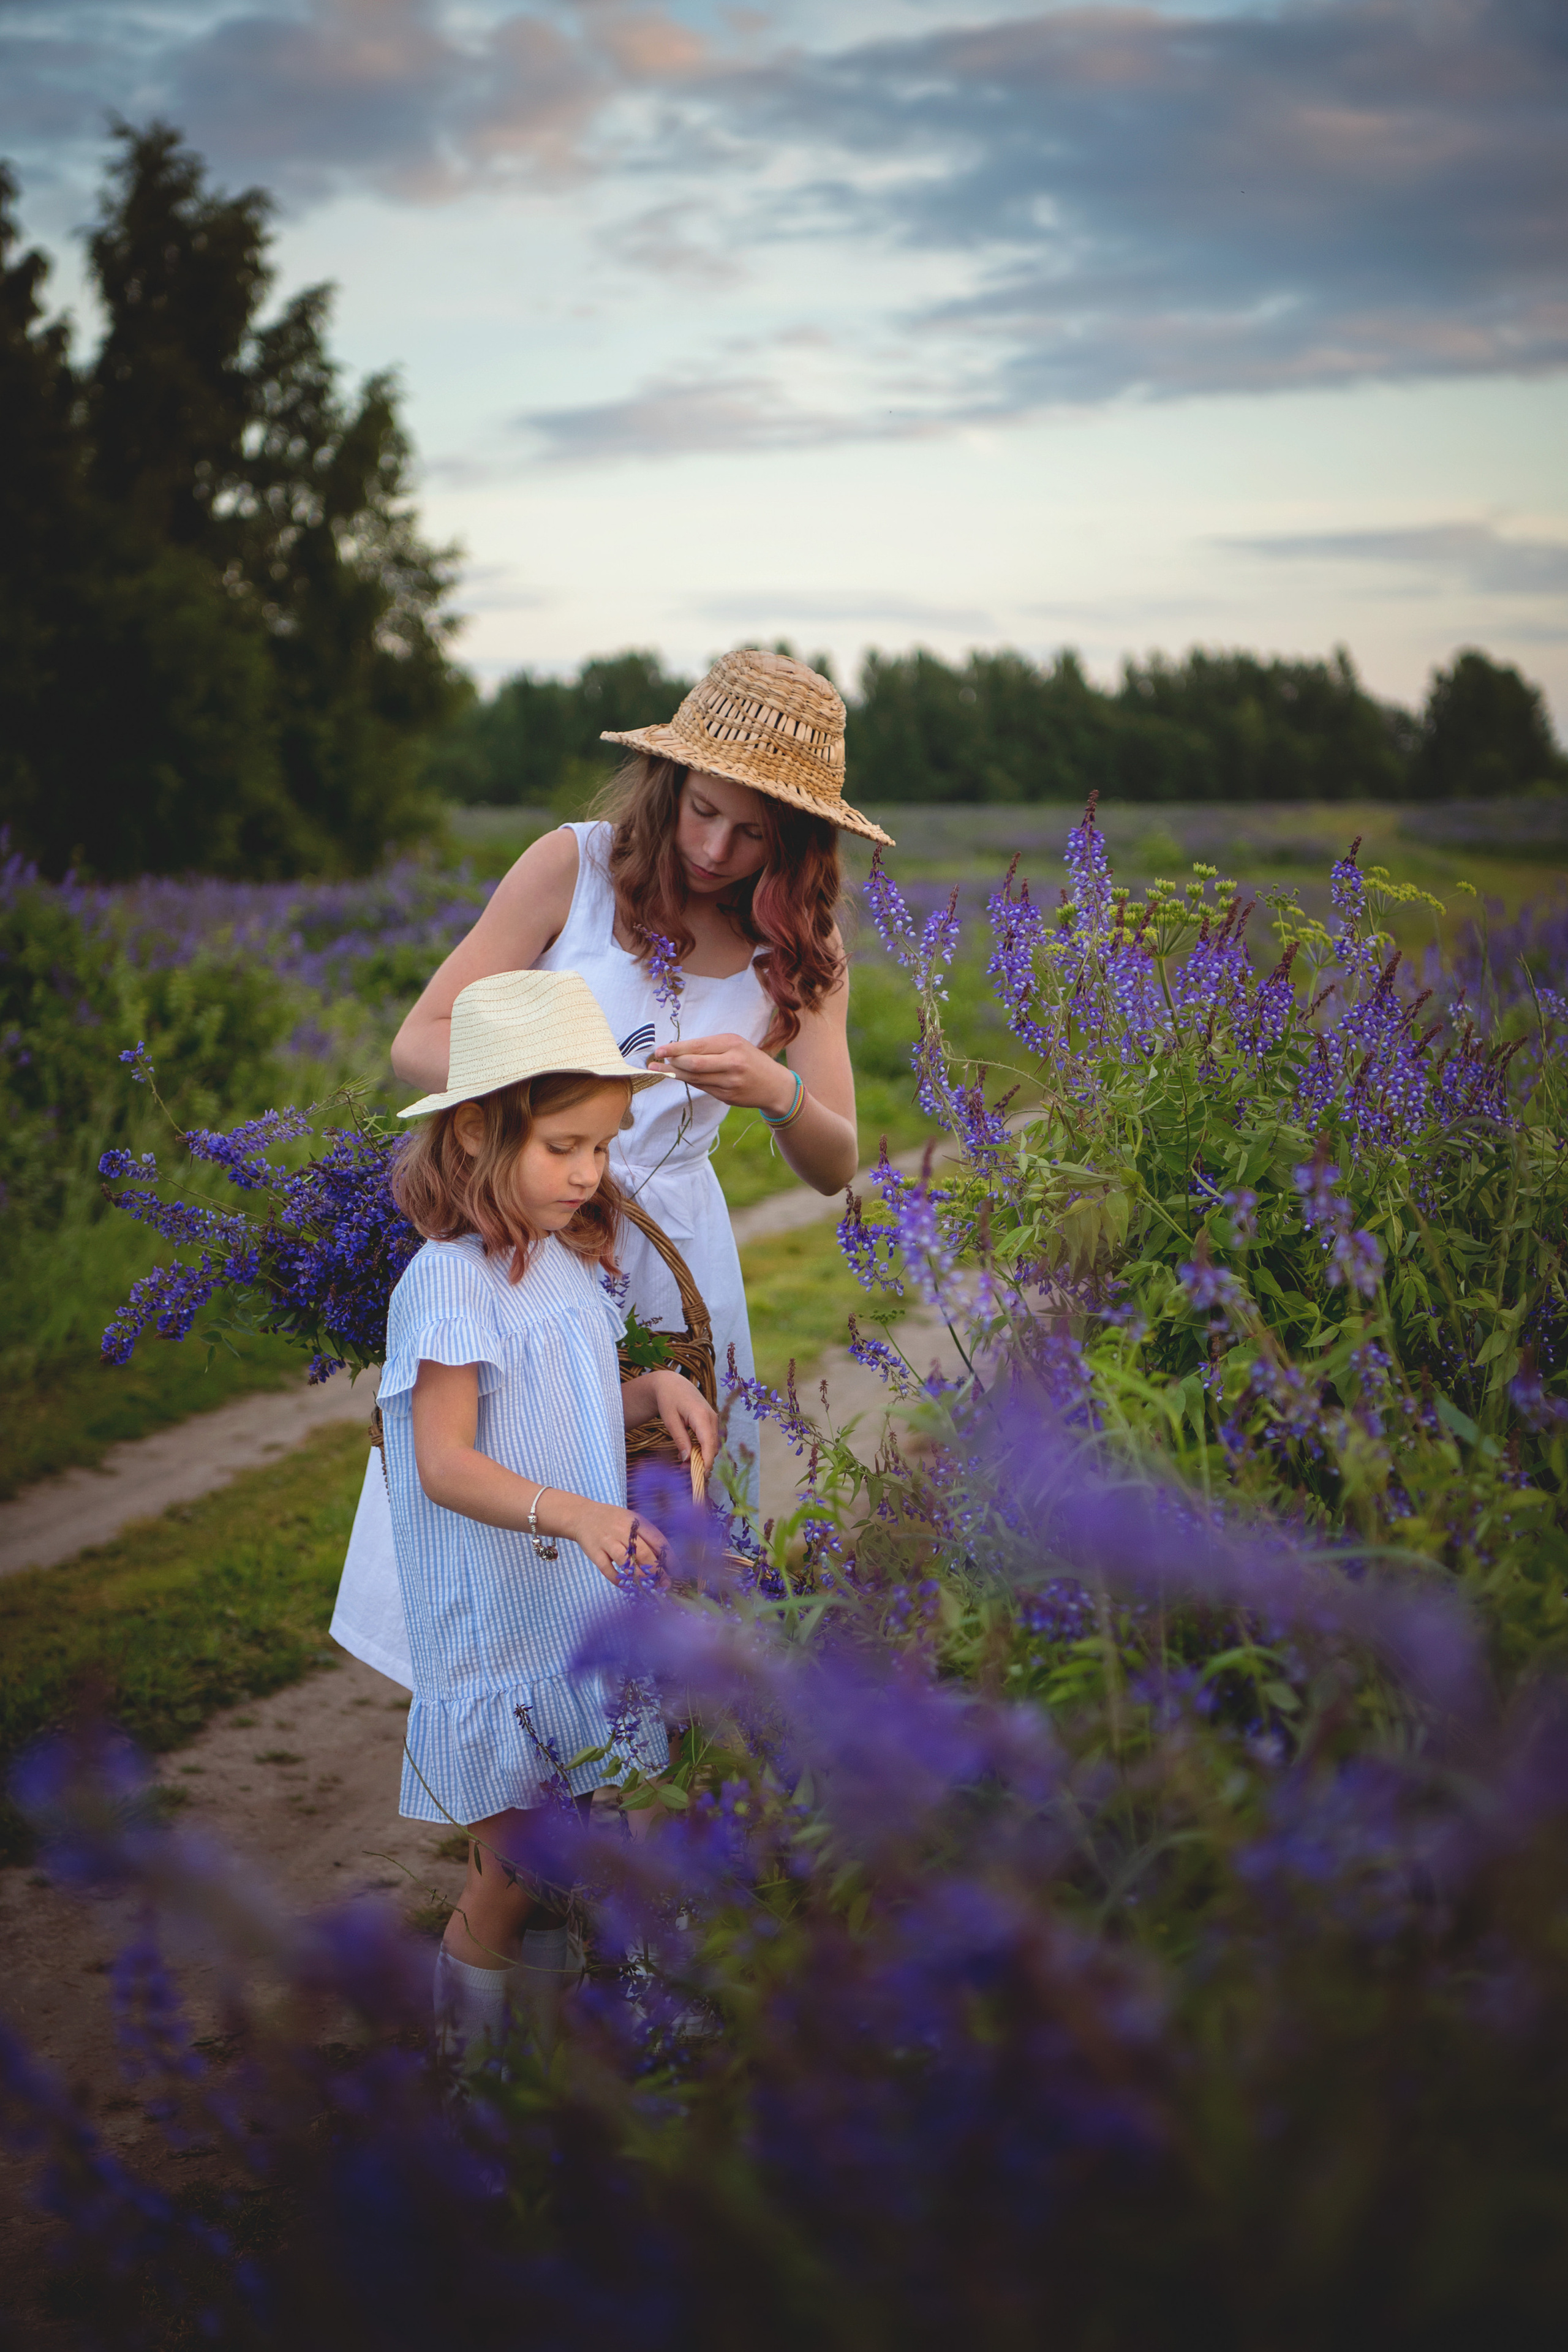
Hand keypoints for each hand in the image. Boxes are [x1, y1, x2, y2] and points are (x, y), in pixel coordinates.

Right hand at [557, 1497, 669, 1585]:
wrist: (582, 1515)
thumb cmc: (613, 1520)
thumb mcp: (631, 1520)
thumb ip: (646, 1537)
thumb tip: (666, 1560)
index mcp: (636, 1521)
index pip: (657, 1539)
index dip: (669, 1557)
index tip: (677, 1571)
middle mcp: (622, 1530)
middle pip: (643, 1553)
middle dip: (657, 1571)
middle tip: (665, 1584)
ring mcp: (607, 1541)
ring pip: (626, 1562)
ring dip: (639, 1577)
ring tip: (649, 1587)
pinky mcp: (594, 1552)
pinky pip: (607, 1569)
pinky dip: (618, 1580)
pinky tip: (626, 1586)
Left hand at [646, 1031, 795, 1115]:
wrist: (775, 1085)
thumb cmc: (751, 1060)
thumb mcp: (736, 1045)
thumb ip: (710, 1047)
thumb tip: (678, 1051)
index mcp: (733, 1044)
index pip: (697, 1046)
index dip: (675, 1049)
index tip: (659, 1050)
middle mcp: (732, 1063)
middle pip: (693, 1064)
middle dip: (671, 1063)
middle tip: (655, 1063)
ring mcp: (730, 1082)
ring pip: (694, 1078)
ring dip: (675, 1075)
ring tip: (660, 1071)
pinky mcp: (727, 1097)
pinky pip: (702, 1088)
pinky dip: (689, 1082)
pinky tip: (681, 1077)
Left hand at [646, 1367, 720, 1465]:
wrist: (673, 1384)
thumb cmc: (669, 1400)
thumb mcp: (670, 1421)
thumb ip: (680, 1440)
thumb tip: (687, 1460)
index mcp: (702, 1416)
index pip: (709, 1444)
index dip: (706, 1461)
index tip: (700, 1476)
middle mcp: (712, 1417)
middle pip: (713, 1447)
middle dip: (702, 1462)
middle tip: (685, 1472)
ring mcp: (713, 1419)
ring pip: (712, 1444)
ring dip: (702, 1456)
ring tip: (685, 1465)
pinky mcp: (711, 1421)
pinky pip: (710, 1439)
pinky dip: (702, 1449)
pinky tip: (690, 1454)